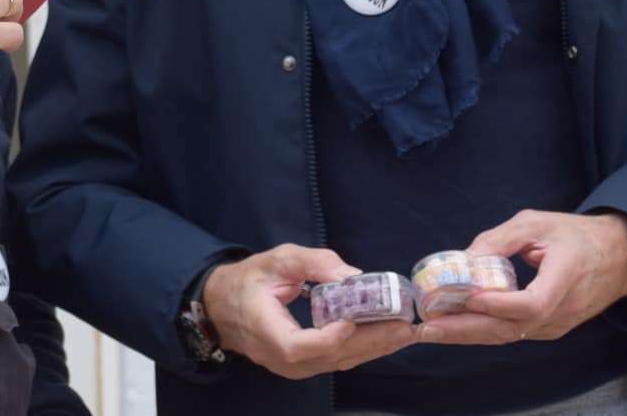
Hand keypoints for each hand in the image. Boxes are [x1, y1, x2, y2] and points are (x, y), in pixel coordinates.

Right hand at [201, 244, 422, 378]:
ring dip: (372, 348)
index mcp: (266, 331)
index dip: (329, 338)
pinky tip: (384, 338)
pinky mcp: (303, 365)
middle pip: (329, 358)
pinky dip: (361, 349)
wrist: (222, 306)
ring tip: (404, 332)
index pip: (299, 347)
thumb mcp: (276, 260)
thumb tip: (351, 275)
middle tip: (403, 327)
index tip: (354, 319)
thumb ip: (312, 263)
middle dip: (370, 343)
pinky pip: (335, 361)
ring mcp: (292, 366)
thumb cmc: (248, 281)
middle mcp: (280, 358)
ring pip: (337, 362)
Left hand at [422, 209, 626, 344]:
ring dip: (469, 333)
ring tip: (431, 329)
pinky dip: (484, 330)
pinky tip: (456, 325)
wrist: (620, 257)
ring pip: (509, 335)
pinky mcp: (550, 329)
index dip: (499, 305)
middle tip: (428, 329)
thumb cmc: (577, 235)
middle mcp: (564, 309)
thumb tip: (463, 259)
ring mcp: (558, 324)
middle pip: (512, 329)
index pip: (533, 303)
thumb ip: (501, 238)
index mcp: (567, 276)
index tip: (468, 298)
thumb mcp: (537, 222)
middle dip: (467, 331)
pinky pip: (513, 332)